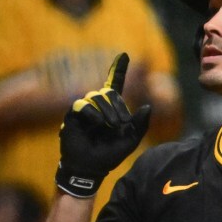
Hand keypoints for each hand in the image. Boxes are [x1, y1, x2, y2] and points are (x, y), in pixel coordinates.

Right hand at [55, 53, 150, 198]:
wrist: (90, 166)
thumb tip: (148, 106)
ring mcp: (85, 108)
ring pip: (97, 96)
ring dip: (107, 112)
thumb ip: (141, 124)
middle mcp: (98, 105)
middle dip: (118, 107)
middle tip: (119, 125)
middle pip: (109, 92)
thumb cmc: (109, 154)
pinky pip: (83, 104)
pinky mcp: (74, 114)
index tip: (124, 55)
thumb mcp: (131, 140)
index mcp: (112, 109)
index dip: (119, 69)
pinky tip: (97, 124)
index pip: (115, 84)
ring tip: (109, 127)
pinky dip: (93, 114)